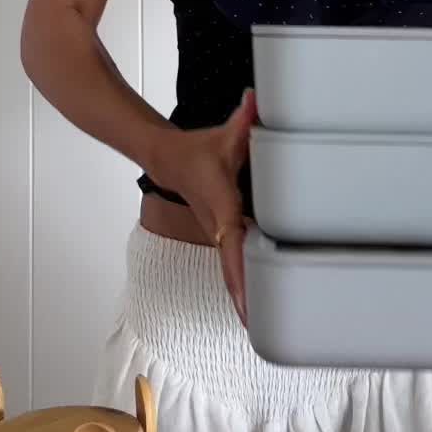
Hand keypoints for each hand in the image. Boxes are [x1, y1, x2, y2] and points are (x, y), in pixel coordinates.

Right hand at [149, 90, 258, 323]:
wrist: (168, 160)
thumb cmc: (198, 151)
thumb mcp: (224, 136)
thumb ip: (243, 120)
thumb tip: (255, 100)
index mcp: (223, 208)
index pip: (233, 247)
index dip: (240, 275)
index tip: (246, 303)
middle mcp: (220, 227)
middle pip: (234, 272)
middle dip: (245, 301)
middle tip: (259, 332)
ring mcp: (219, 235)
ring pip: (233, 271)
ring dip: (245, 296)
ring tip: (262, 328)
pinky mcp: (222, 236)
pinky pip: (235, 264)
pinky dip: (244, 282)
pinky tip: (258, 303)